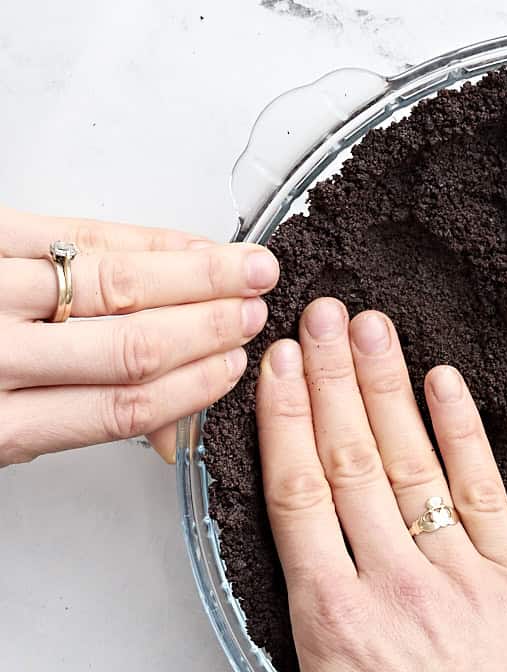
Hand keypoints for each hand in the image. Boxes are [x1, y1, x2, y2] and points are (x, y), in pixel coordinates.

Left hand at [0, 206, 277, 465]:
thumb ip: (72, 424)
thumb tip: (171, 429)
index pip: (124, 406)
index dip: (196, 385)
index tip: (237, 365)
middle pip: (132, 343)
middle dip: (210, 323)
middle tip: (259, 305)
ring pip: (112, 283)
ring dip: (194, 274)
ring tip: (245, 265)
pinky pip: (71, 231)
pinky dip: (139, 237)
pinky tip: (181, 243)